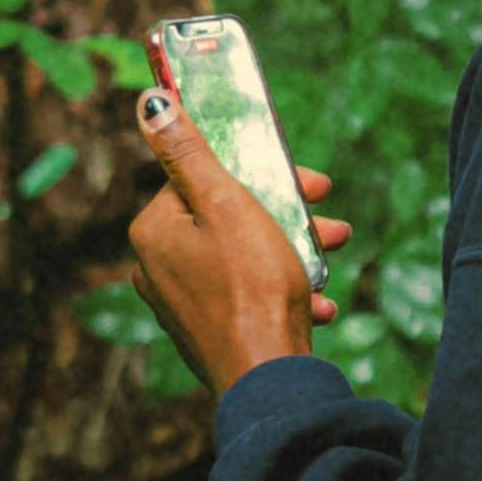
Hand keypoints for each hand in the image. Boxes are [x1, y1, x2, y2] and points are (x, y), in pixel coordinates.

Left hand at [125, 87, 349, 394]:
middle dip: (284, 213)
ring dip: (292, 249)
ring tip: (332, 255)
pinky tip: (316, 300)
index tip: (308, 181)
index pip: (203, 179)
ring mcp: (181, 305)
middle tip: (328, 218)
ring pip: (242, 256)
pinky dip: (282, 289)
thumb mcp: (228, 205)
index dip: (260, 174)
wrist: (268, 379)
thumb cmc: (251, 287)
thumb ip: (190, 152)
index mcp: (154, 232)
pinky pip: (247, 296)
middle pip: (226, 217)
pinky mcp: (207, 332)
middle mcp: (156, 268)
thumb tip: (149, 101)